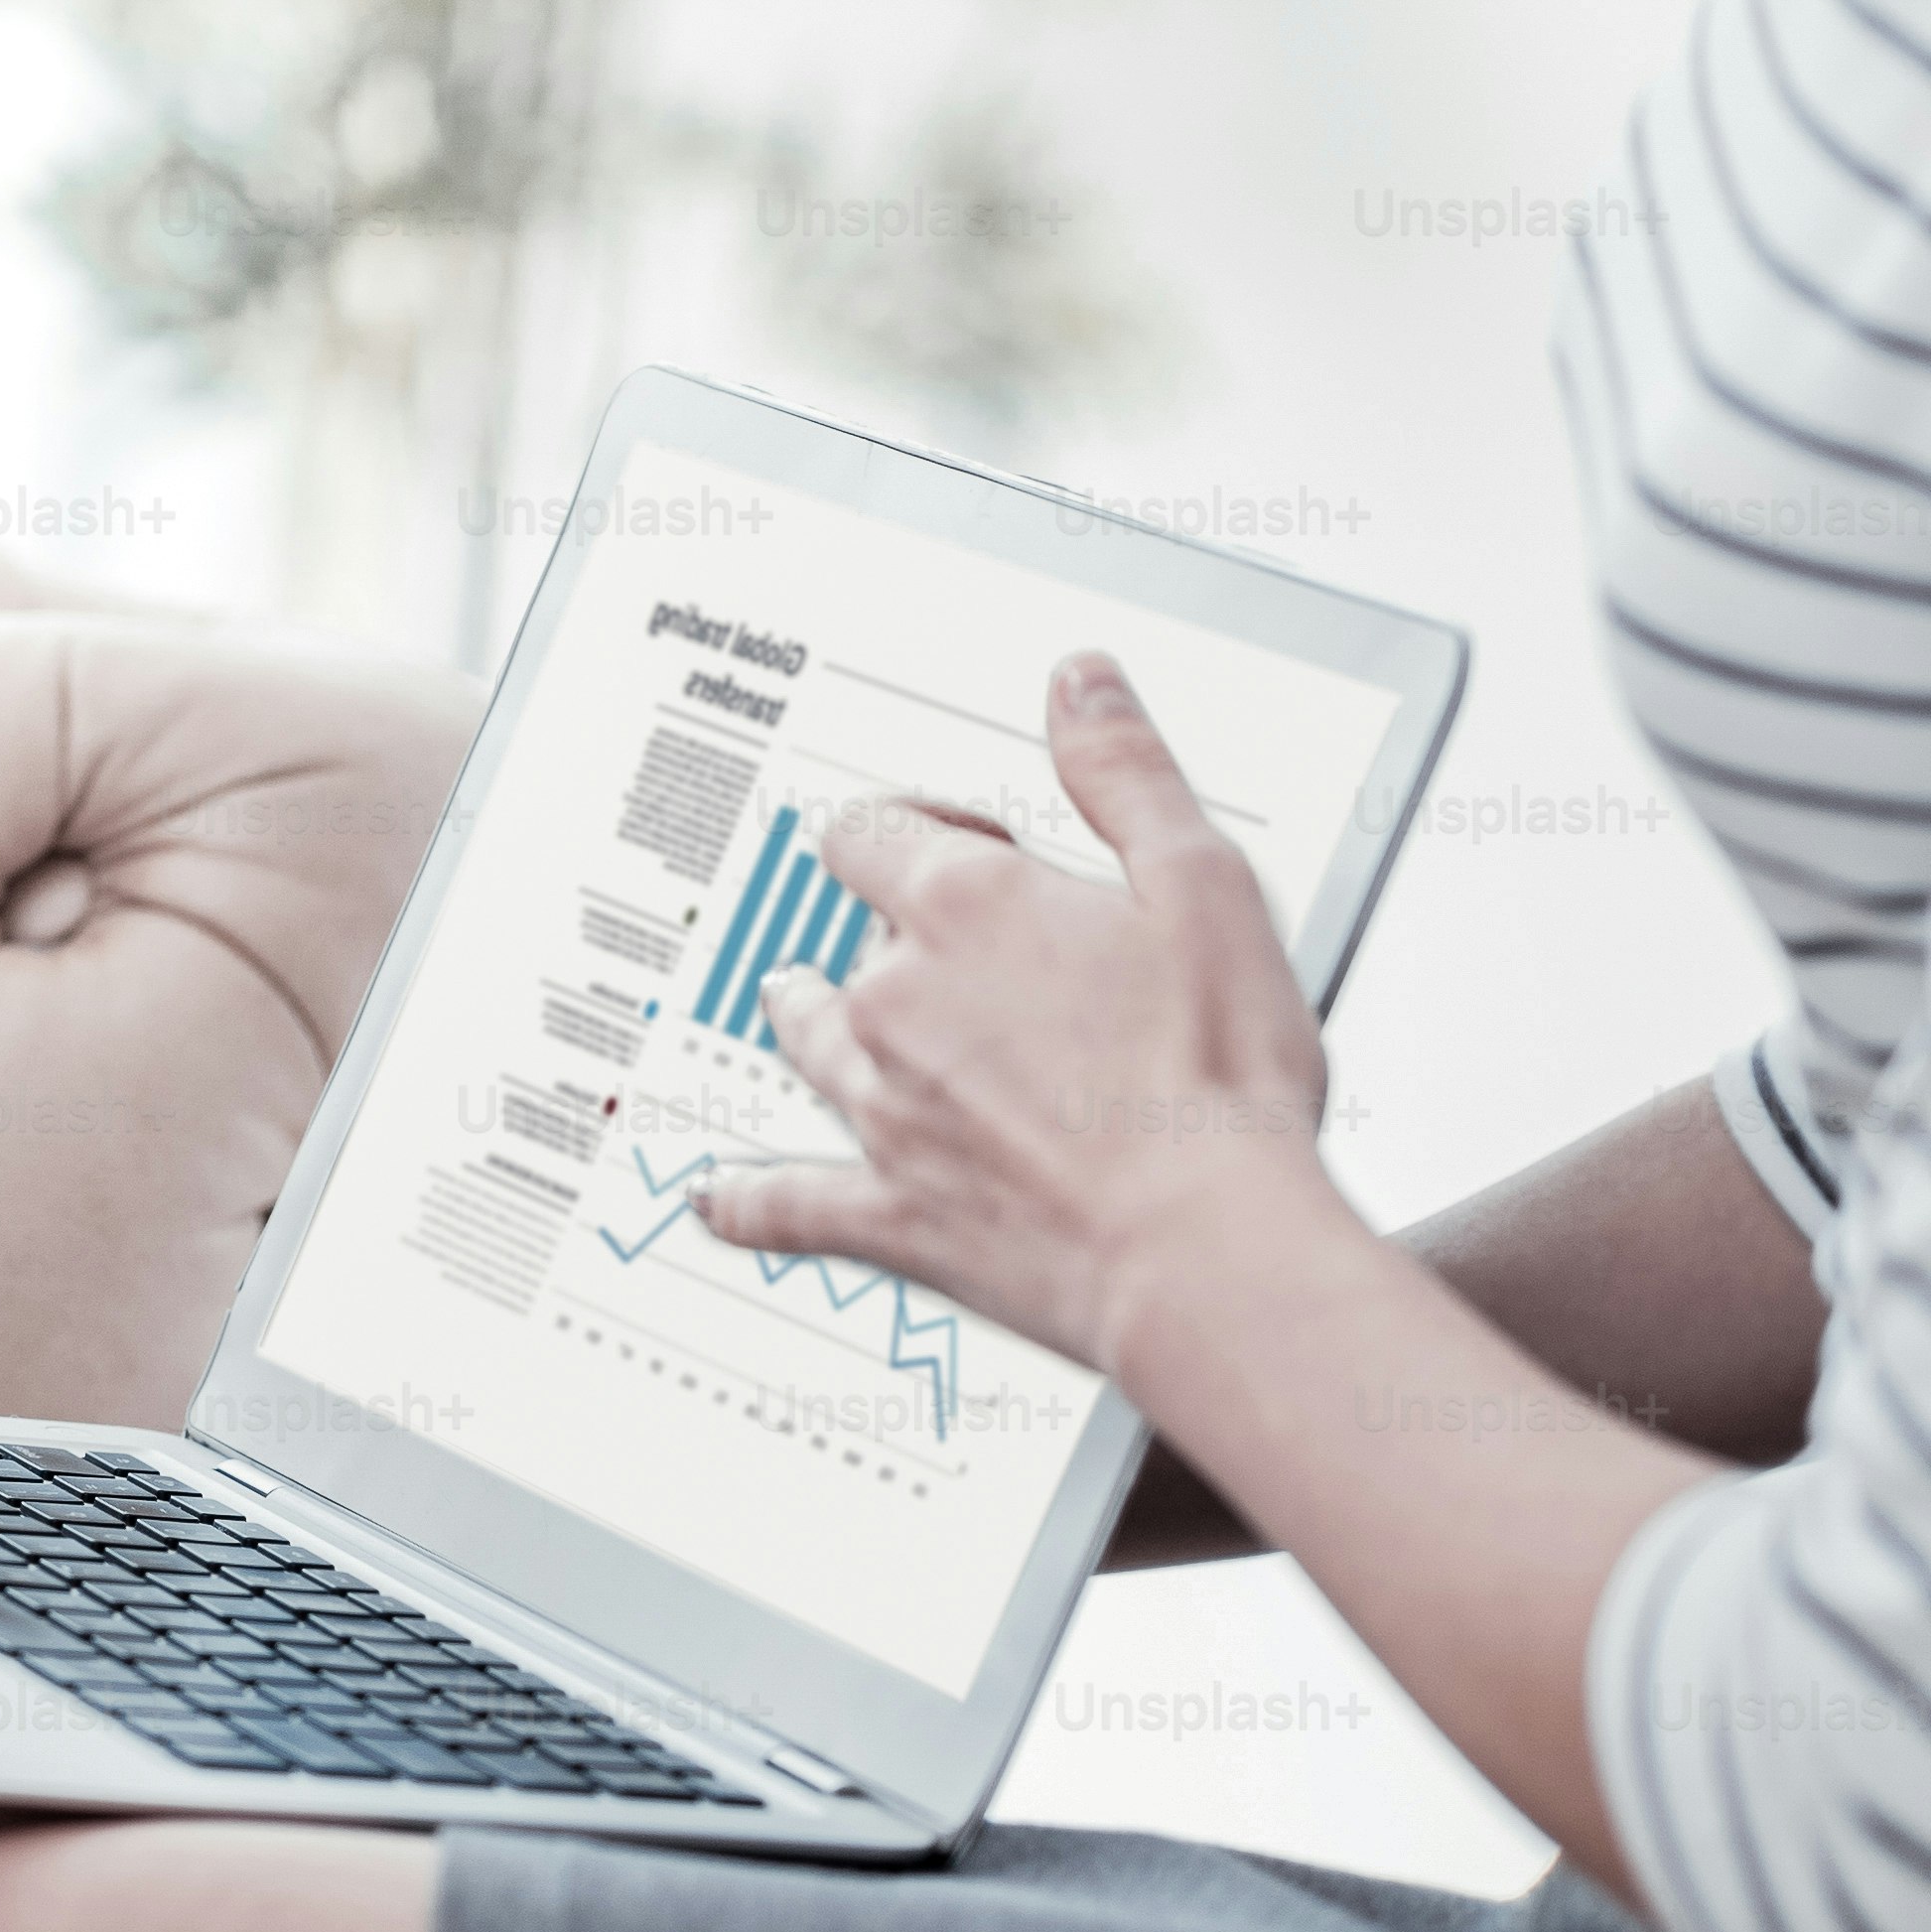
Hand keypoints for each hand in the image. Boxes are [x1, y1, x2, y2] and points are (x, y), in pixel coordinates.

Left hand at [696, 652, 1345, 1375]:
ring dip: (806, 1020)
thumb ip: (1125, 773)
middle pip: (851, 941)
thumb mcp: (1201, 884)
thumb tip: (1080, 683)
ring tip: (793, 1004)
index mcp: (964, 908)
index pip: (875, 832)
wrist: (1206, 1248)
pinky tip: (713, 1199)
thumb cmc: (1218, 1080)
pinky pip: (787, 1202)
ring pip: (810, 1042)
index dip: (919, 825)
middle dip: (894, 935)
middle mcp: (899, 999)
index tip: (972, 842)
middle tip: (944, 949)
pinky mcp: (892, 1211)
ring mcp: (884, 1107)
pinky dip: (748, 1200)